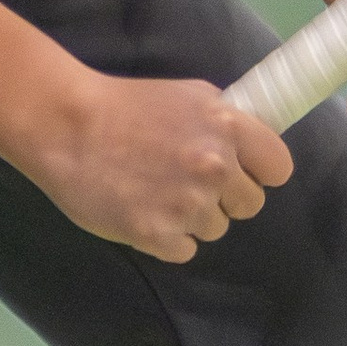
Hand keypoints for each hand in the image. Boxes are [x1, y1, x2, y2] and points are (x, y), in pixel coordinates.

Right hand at [20, 73, 294, 263]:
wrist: (66, 127)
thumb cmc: (126, 105)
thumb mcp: (189, 96)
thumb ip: (225, 122)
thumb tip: (252, 147)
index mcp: (228, 128)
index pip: (279, 168)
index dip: (260, 171)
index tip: (242, 170)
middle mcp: (215, 168)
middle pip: (250, 205)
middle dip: (225, 197)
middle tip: (189, 181)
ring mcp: (187, 205)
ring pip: (216, 228)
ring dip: (193, 217)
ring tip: (156, 191)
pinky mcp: (158, 236)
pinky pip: (185, 249)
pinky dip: (167, 237)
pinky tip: (143, 210)